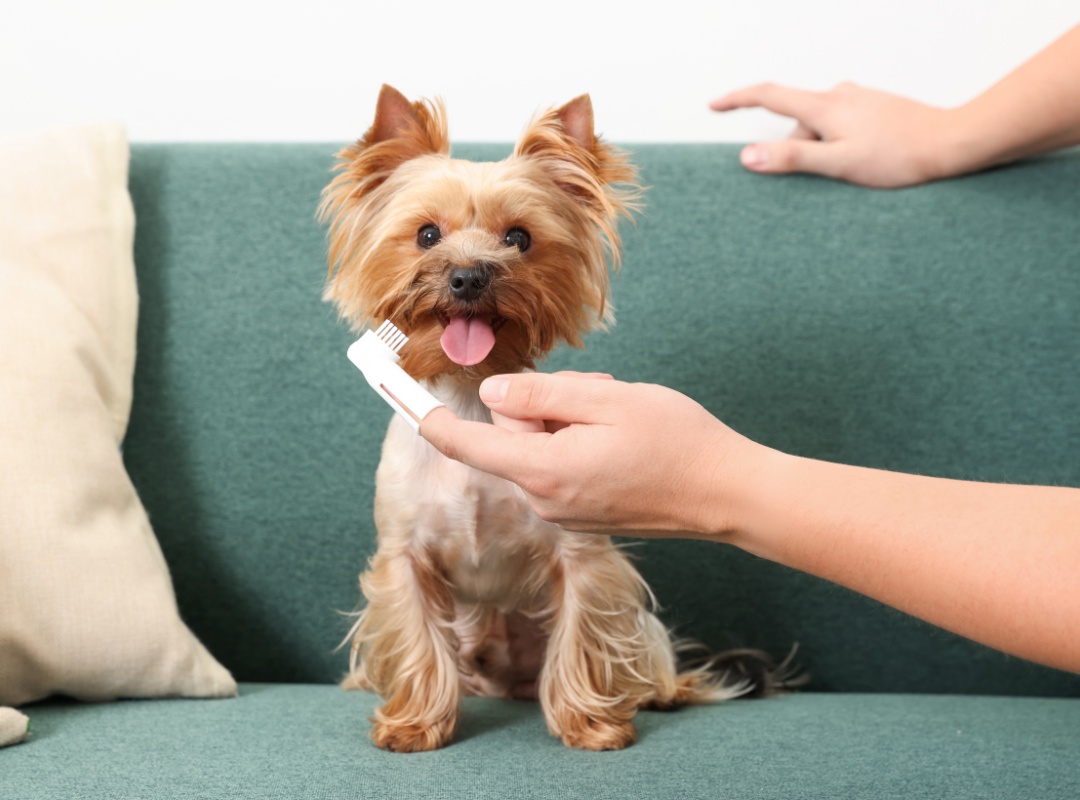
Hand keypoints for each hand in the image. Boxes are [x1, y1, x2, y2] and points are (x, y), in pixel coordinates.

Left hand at [420, 372, 762, 537]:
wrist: (727, 494)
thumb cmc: (676, 442)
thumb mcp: (604, 401)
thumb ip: (539, 398)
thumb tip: (493, 396)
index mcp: (543, 471)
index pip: (470, 445)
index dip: (432, 418)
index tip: (398, 396)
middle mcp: (546, 500)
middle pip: (512, 436)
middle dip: (543, 406)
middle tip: (596, 393)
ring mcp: (567, 511)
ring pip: (540, 448)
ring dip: (568, 422)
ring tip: (619, 418)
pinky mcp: (586, 513)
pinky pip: (561, 465)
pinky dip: (581, 444)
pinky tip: (623, 440)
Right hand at [710, 82, 954, 187]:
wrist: (951, 142)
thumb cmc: (899, 156)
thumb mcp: (838, 164)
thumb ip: (792, 158)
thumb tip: (747, 156)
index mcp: (825, 106)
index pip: (768, 95)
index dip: (737, 99)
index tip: (714, 104)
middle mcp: (839, 94)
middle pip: (797, 123)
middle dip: (798, 151)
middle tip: (826, 178)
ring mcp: (858, 99)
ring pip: (821, 127)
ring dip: (823, 151)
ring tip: (856, 172)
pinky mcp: (873, 107)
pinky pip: (841, 126)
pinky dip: (840, 145)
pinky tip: (866, 161)